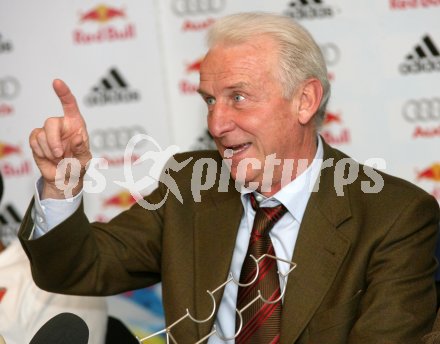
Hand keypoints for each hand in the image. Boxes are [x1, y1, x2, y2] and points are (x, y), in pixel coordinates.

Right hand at [29, 79, 91, 198]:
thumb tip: (78, 137)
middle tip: (59, 154)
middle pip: (51, 122)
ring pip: (42, 134)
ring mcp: (48, 131)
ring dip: (49, 150)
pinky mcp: (37, 139)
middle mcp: (61, 125)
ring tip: (58, 158)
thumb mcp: (85, 160)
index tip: (57, 82)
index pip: (70, 104)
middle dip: (53, 140)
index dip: (64, 93)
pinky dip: (41, 152)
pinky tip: (49, 157)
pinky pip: (34, 141)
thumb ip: (82, 149)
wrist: (64, 178)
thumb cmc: (78, 166)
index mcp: (76, 124)